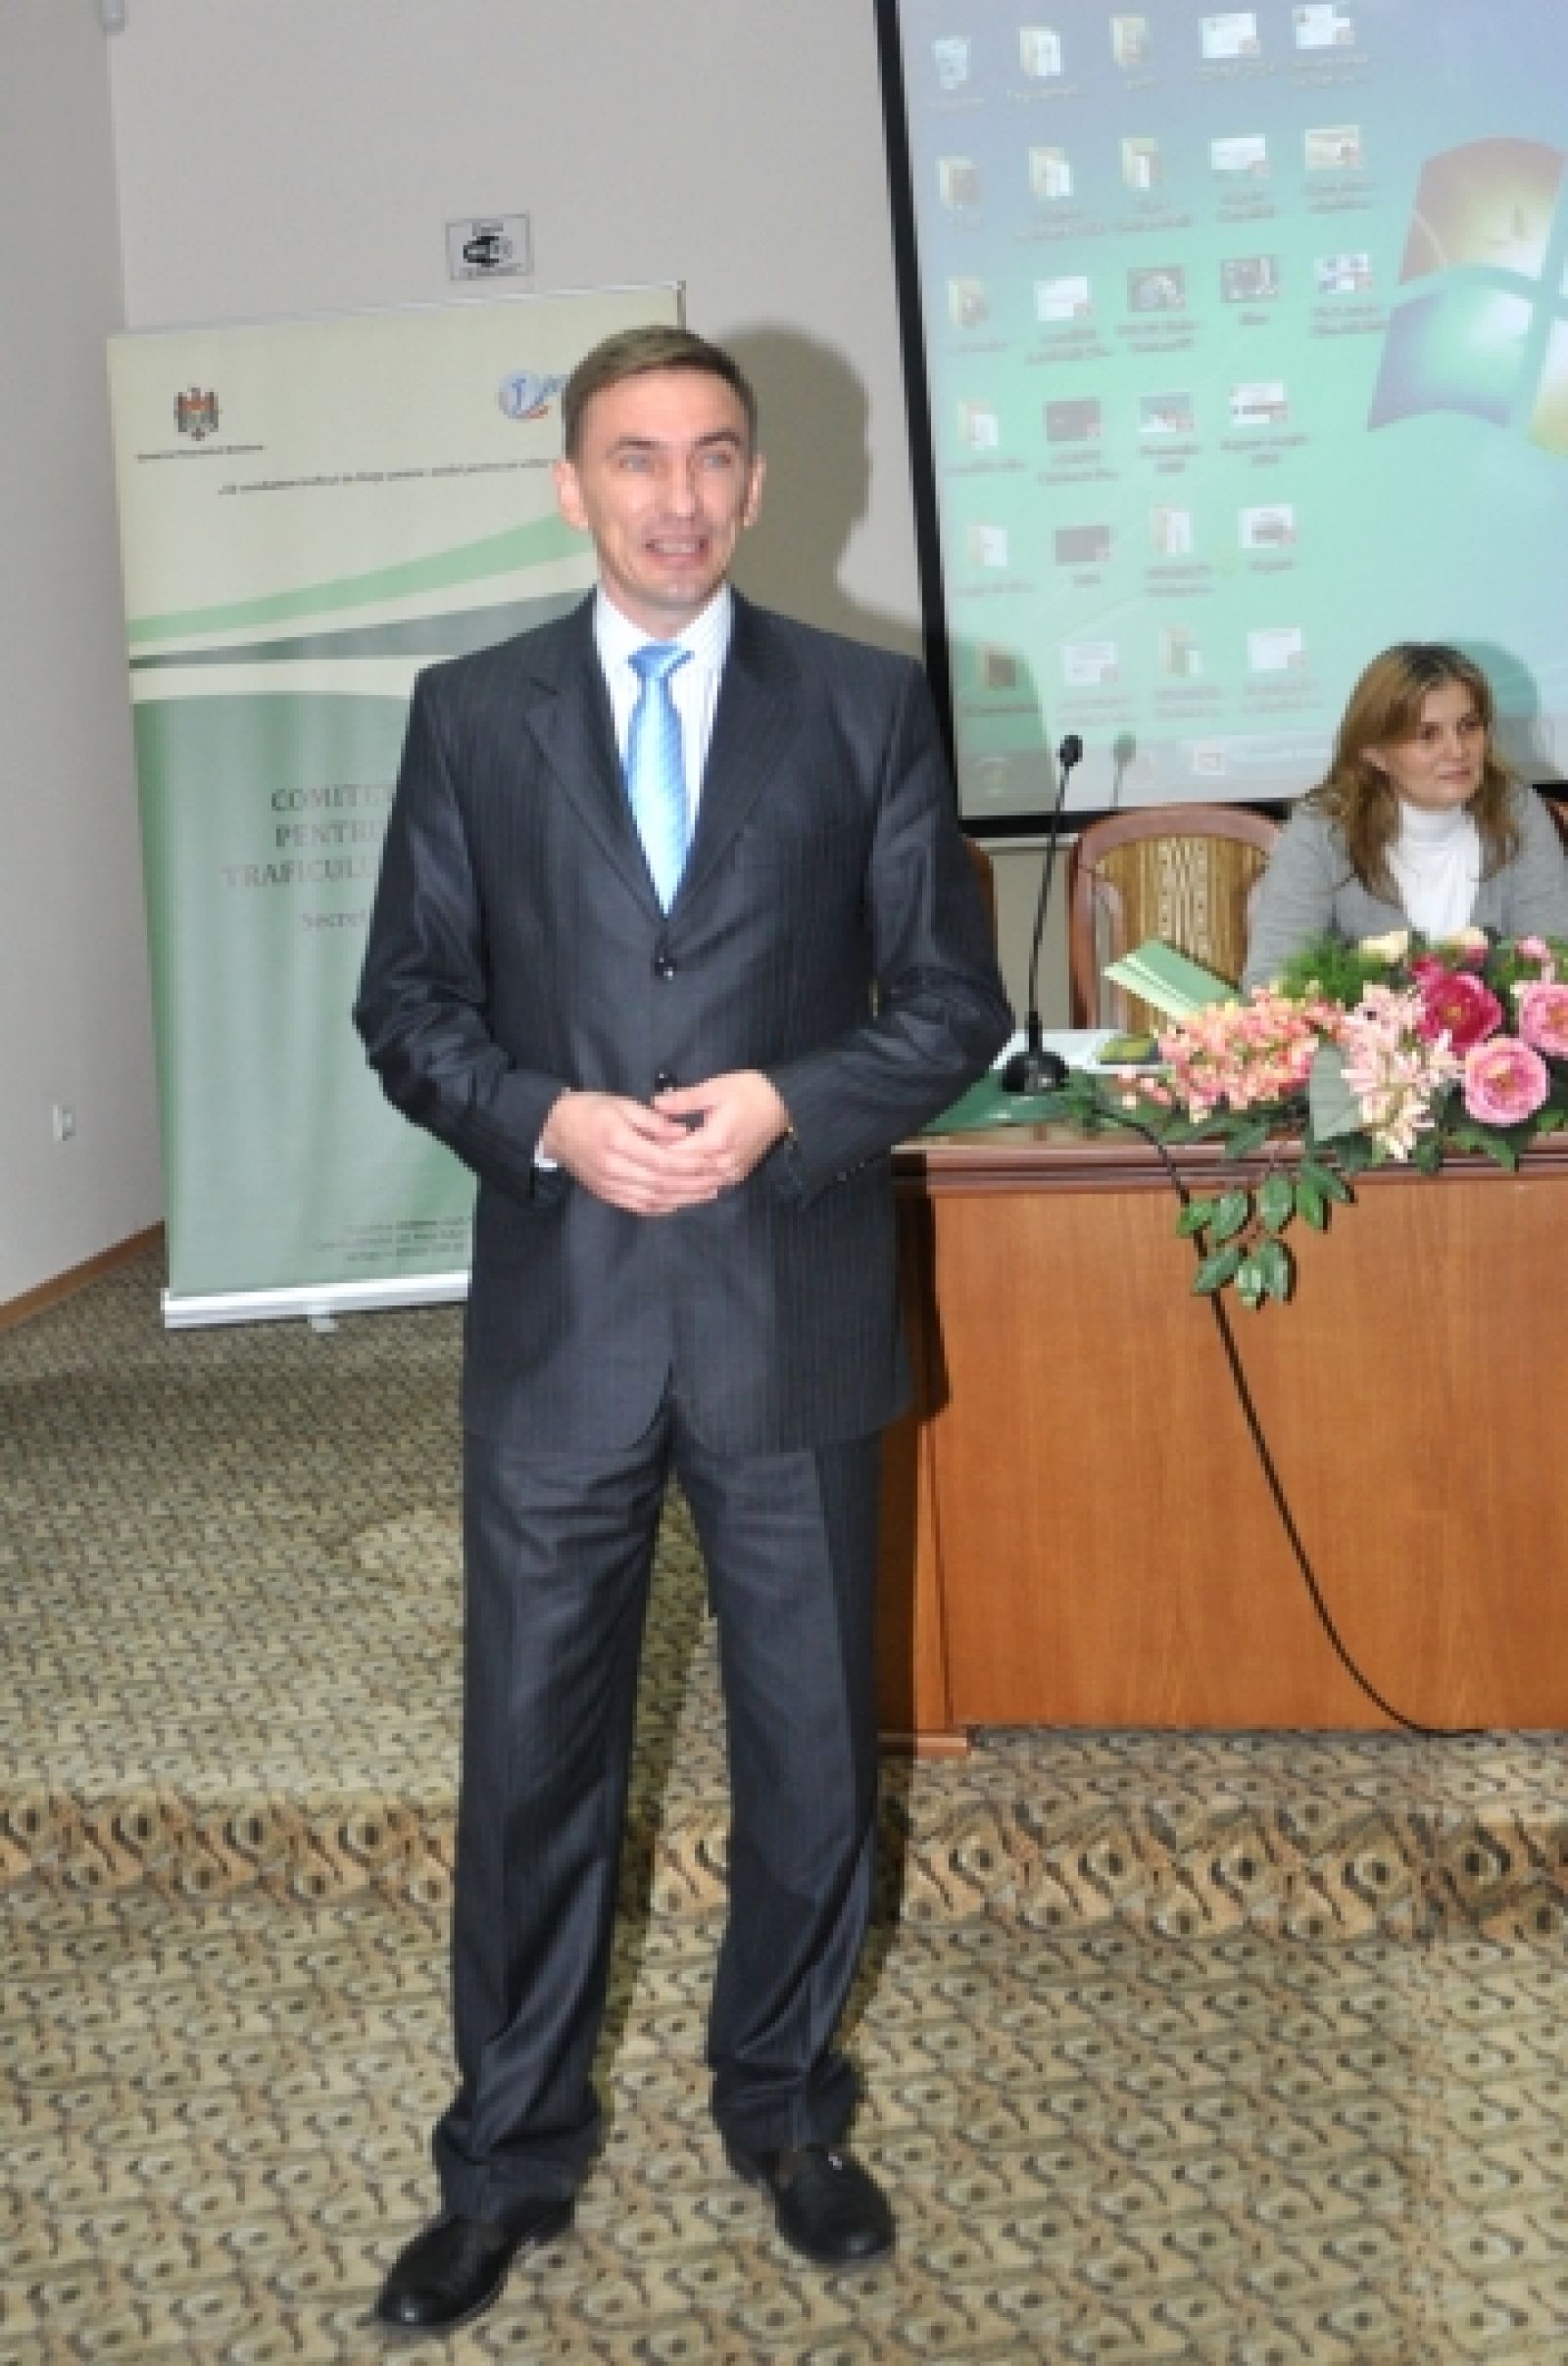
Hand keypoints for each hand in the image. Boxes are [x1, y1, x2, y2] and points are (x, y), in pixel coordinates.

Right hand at [539, 1090, 726, 1215]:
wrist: (555, 1128)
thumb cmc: (591, 1110)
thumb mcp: (623, 1104)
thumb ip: (654, 1121)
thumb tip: (684, 1134)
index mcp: (617, 1141)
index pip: (662, 1160)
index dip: (690, 1164)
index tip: (713, 1162)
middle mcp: (612, 1167)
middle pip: (661, 1183)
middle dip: (693, 1184)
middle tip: (718, 1181)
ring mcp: (608, 1185)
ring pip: (652, 1199)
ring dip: (683, 1199)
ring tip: (707, 1193)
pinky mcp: (606, 1194)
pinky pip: (638, 1206)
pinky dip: (663, 1207)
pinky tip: (681, 1201)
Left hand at [652, 1071, 791, 1192]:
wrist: (783, 1103)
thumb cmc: (749, 1091)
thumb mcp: (714, 1088)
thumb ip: (684, 1100)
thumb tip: (655, 1104)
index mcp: (715, 1140)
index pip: (675, 1155)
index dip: (654, 1152)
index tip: (637, 1145)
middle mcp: (723, 1162)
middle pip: (683, 1175)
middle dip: (660, 1171)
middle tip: (639, 1164)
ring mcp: (731, 1173)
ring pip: (695, 1188)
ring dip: (674, 1186)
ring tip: (651, 1181)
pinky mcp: (736, 1176)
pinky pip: (709, 1189)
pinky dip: (690, 1189)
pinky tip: (675, 1187)